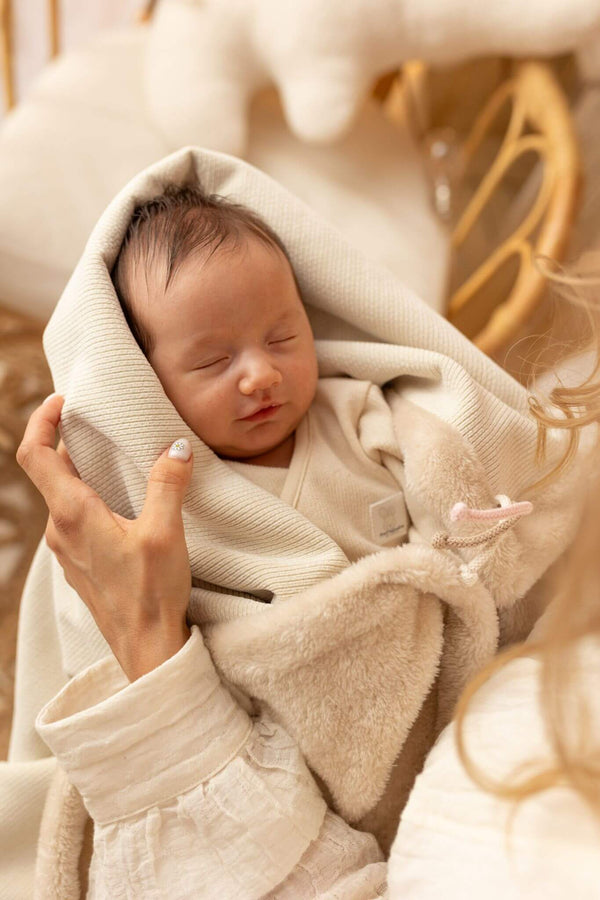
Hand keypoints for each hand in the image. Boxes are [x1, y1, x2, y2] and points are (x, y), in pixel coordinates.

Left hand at [16, 393, 193, 680]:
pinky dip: (89, 498)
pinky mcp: (80, 565)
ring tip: (114, 458)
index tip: (62, 400)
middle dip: (68, 441)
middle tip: (96, 422)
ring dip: (80, 472)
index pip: (35, 454)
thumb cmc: (151, 594)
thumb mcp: (165, 533)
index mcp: (73, 514)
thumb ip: (167, 484)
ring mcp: (67, 551)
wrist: (146, 650)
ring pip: (63, 497)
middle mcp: (60, 531)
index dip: (41, 420)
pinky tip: (121, 504)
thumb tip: (176, 447)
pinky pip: (74, 520)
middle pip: (49, 472)